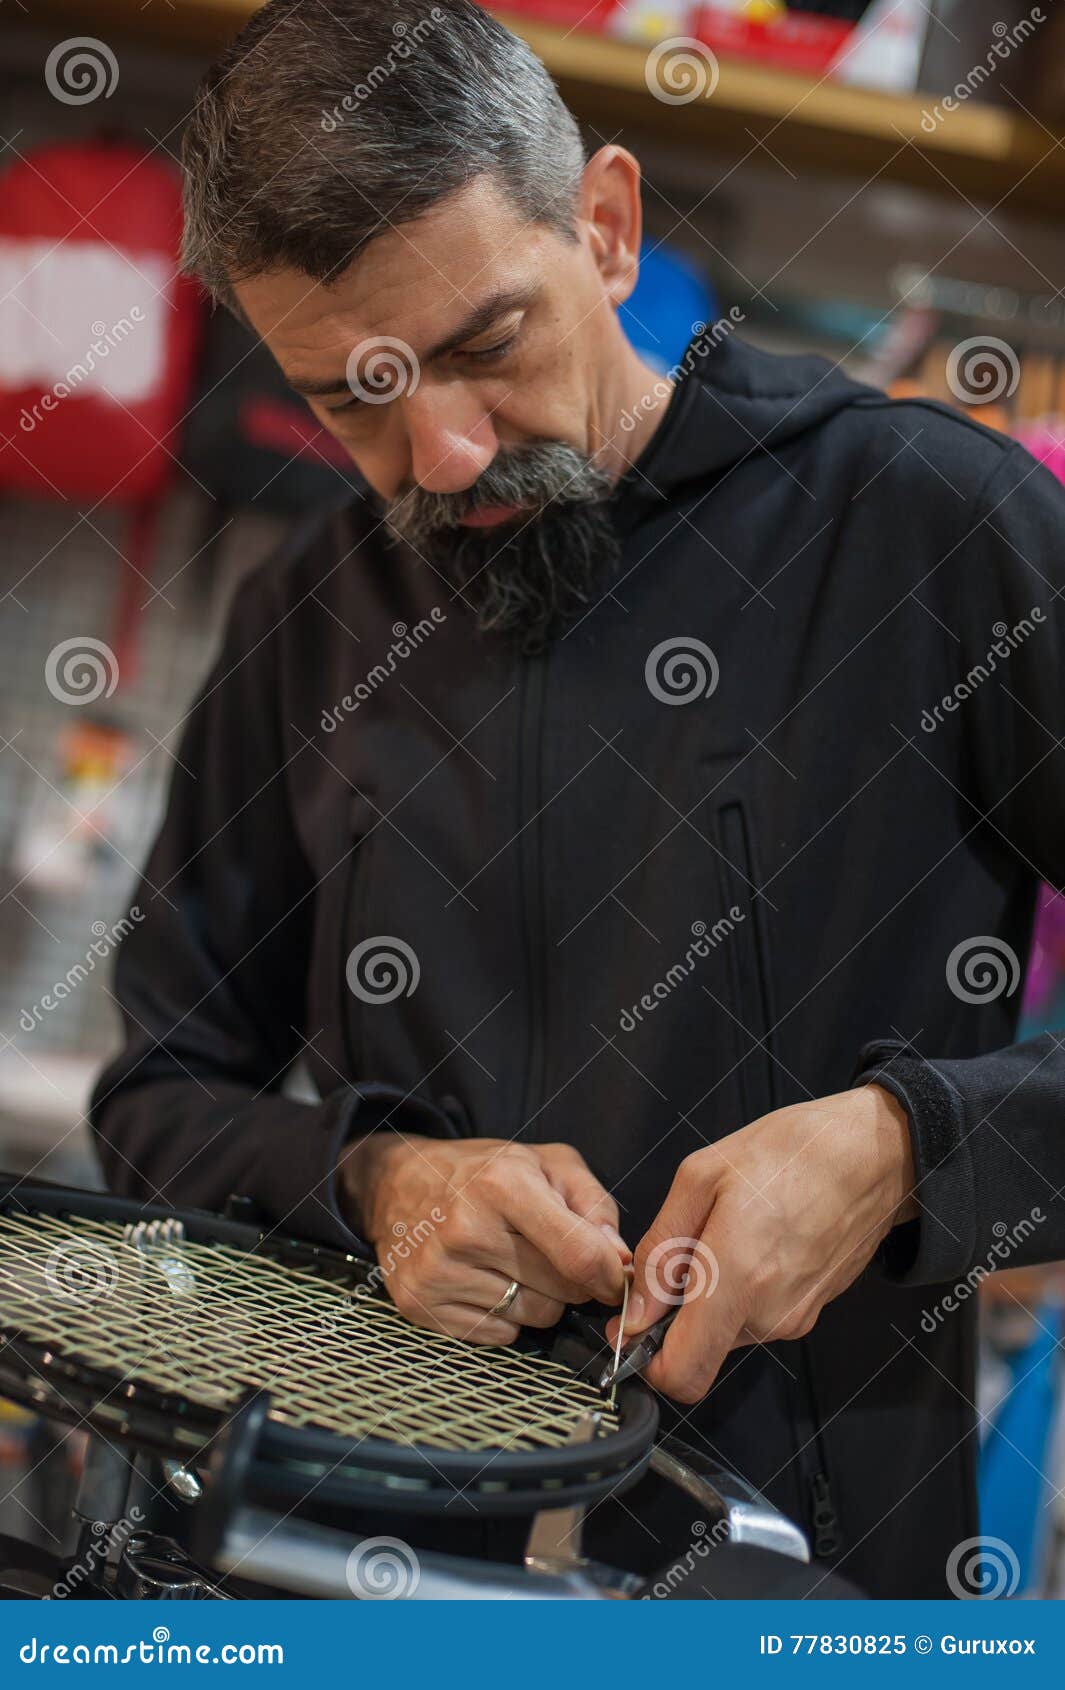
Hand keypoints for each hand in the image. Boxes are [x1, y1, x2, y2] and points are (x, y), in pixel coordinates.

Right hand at [338, 1133, 629, 1343]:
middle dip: (572, 1279)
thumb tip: (619, 1262)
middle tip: (548, 1253)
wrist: (399, 1183)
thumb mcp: (546, 1162)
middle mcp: (467, 1229)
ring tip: (511, 1261)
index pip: (579, 1256)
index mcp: (503, 1184)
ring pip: (535, 1317)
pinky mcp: (421, 1304)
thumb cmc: (483, 1172)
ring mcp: (439, 1271)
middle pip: (562, 1292)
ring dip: (538, 1297)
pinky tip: (485, 1280)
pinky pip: (499, 1334)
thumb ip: (594, 1205)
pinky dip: (504, 1314)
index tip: (616, 1278)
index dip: (611, 1275)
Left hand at [606, 1085, 916, 1402]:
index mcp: (737, 1280)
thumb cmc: (792, 1152)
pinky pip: (754, 1315)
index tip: (635, 1323)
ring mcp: (793, 1318)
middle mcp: (769, 1315)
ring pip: (724, 1330)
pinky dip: (740, 1289)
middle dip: (677, 1310)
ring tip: (726, 1232)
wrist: (872, 1154)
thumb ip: (660, 1250)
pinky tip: (753, 1239)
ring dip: (710, 1294)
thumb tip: (636, 1309)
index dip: (646, 1360)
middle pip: (698, 1348)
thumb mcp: (701, 1177)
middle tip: (686, 1246)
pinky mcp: (808, 1312)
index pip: (682, 1374)